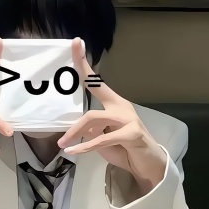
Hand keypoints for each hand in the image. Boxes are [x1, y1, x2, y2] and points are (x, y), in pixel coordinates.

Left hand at [57, 38, 166, 194]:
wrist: (148, 164)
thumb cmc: (125, 149)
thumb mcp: (103, 138)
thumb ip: (91, 129)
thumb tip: (76, 128)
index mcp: (114, 103)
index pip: (96, 81)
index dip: (84, 63)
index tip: (75, 43)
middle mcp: (121, 106)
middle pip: (93, 95)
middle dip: (74, 116)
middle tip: (60, 140)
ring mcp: (129, 118)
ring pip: (94, 117)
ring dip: (76, 132)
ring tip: (64, 145)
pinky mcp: (133, 133)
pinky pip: (102, 138)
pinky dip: (86, 146)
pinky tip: (74, 151)